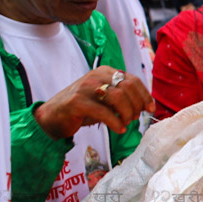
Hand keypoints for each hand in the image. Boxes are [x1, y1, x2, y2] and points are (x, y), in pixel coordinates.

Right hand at [34, 68, 152, 138]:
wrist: (52, 116)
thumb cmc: (83, 109)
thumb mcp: (105, 100)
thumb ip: (122, 98)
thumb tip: (145, 105)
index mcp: (105, 72)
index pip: (133, 80)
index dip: (145, 95)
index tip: (150, 108)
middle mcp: (96, 76)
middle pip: (128, 88)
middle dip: (136, 105)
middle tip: (134, 118)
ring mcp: (85, 87)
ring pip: (118, 97)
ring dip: (127, 113)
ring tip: (126, 123)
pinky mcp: (77, 102)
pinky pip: (104, 112)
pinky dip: (116, 122)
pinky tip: (119, 129)